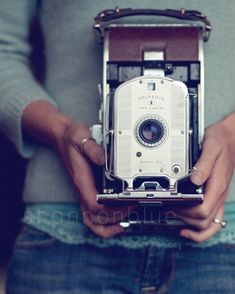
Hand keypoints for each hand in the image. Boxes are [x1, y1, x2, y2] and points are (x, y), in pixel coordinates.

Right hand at [56, 121, 129, 237]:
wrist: (62, 137)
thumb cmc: (71, 139)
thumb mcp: (81, 138)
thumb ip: (92, 148)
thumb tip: (105, 159)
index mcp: (82, 181)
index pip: (94, 205)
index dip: (112, 209)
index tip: (127, 203)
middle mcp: (82, 190)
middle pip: (95, 218)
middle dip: (115, 218)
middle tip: (132, 209)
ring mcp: (84, 192)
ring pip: (93, 221)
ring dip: (110, 225)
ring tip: (126, 219)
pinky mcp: (88, 191)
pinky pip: (93, 214)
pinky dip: (104, 223)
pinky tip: (118, 218)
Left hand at [175, 120, 234, 241]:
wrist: (229, 139)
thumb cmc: (220, 142)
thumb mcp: (211, 147)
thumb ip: (203, 164)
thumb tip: (193, 180)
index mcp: (217, 185)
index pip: (203, 209)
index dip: (187, 212)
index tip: (174, 206)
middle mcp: (219, 195)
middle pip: (204, 221)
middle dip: (186, 219)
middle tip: (171, 211)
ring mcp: (219, 197)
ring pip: (211, 226)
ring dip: (194, 228)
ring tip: (178, 222)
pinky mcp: (216, 196)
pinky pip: (213, 220)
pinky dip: (202, 229)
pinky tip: (190, 227)